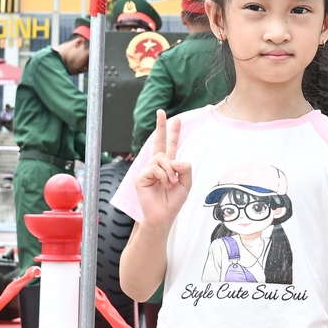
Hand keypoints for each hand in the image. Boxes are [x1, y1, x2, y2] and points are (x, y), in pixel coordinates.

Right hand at [132, 111, 191, 226]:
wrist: (164, 216)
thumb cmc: (173, 201)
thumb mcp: (186, 184)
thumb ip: (185, 169)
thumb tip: (175, 159)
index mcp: (168, 165)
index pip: (170, 145)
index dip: (173, 132)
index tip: (175, 119)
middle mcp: (157, 165)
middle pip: (159, 142)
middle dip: (161, 126)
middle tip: (161, 111)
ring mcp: (148, 170)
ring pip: (161, 158)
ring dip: (170, 171)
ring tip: (171, 184)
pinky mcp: (141, 177)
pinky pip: (155, 168)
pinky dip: (163, 176)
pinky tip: (164, 185)